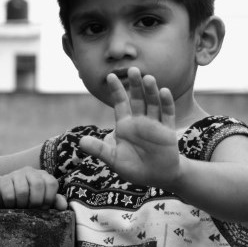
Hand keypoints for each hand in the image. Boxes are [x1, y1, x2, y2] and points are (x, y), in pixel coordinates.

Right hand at [0, 167, 67, 209]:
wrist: (3, 193)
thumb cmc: (27, 198)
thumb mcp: (41, 200)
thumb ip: (54, 201)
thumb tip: (64, 206)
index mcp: (43, 176)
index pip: (52, 183)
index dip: (49, 198)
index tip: (43, 207)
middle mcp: (30, 171)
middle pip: (38, 185)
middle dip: (36, 201)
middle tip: (31, 209)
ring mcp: (16, 174)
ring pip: (22, 191)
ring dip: (22, 204)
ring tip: (20, 207)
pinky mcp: (3, 180)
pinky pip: (9, 194)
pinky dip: (11, 204)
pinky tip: (10, 205)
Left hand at [79, 67, 181, 188]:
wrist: (157, 178)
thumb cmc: (135, 168)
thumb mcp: (114, 159)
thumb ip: (100, 150)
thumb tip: (80, 142)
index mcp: (126, 126)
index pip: (120, 103)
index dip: (116, 90)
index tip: (110, 76)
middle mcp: (140, 121)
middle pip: (138, 99)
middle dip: (135, 85)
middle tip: (133, 69)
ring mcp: (155, 125)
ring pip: (153, 103)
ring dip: (151, 91)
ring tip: (148, 78)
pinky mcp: (167, 131)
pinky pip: (167, 114)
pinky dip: (166, 103)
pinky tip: (164, 91)